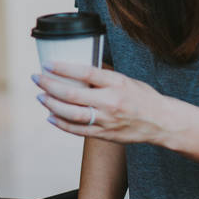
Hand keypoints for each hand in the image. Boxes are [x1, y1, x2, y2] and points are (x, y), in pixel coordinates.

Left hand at [32, 61, 175, 145]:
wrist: (161, 122)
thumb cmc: (142, 97)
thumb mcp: (124, 79)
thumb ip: (102, 76)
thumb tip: (77, 69)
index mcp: (116, 83)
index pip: (85, 72)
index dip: (63, 68)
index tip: (48, 64)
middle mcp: (110, 102)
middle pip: (72, 94)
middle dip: (50, 85)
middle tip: (37, 78)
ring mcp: (106, 120)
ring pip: (71, 114)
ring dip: (52, 104)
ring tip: (41, 97)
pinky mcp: (104, 134)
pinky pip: (78, 130)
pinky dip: (61, 124)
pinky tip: (51, 116)